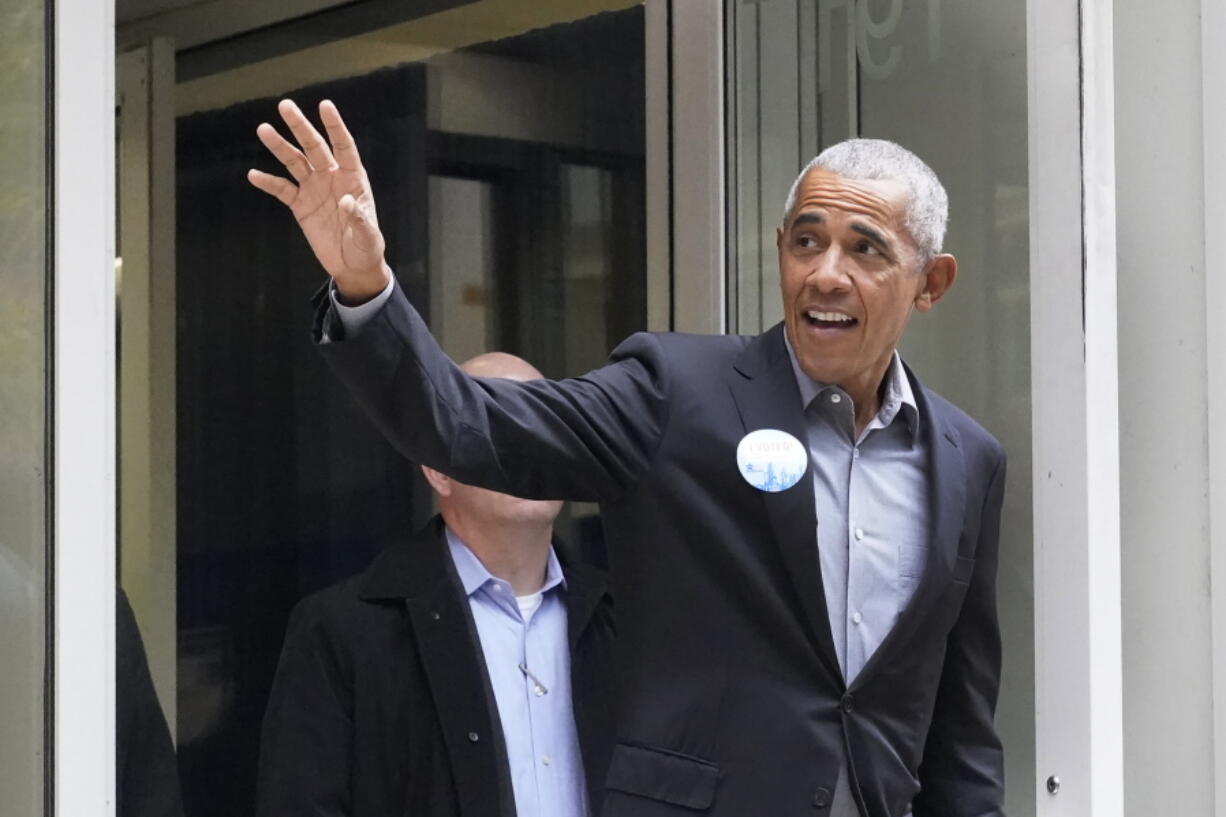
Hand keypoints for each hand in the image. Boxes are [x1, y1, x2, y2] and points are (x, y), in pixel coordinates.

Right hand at [248, 99, 390, 302]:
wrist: (353, 266)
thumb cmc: (367, 248)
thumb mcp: (368, 236)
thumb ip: (358, 218)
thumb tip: (345, 200)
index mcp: (353, 178)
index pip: (344, 146)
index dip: (335, 126)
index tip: (324, 105)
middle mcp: (332, 178)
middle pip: (314, 147)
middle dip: (300, 127)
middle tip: (285, 106)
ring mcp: (314, 189)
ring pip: (295, 162)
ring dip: (279, 147)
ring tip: (263, 129)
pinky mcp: (300, 205)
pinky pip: (282, 190)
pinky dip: (268, 183)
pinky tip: (254, 175)